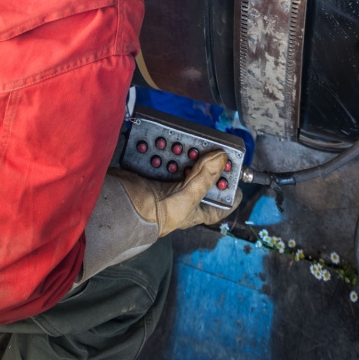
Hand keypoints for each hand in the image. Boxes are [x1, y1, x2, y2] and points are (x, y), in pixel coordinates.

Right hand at [109, 149, 241, 236]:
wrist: (120, 207)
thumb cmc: (153, 216)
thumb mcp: (185, 198)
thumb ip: (204, 178)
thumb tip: (222, 158)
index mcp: (196, 210)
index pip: (220, 203)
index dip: (231, 189)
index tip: (237, 172)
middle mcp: (184, 197)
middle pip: (203, 176)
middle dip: (207, 161)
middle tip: (211, 147)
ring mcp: (169, 184)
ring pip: (184, 163)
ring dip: (185, 152)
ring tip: (186, 144)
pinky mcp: (154, 173)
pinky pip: (164, 157)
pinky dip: (165, 150)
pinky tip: (165, 144)